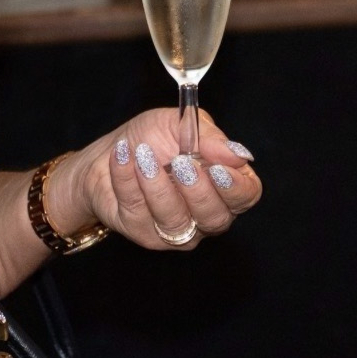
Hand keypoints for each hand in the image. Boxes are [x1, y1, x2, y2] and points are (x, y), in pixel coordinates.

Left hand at [47, 108, 261, 251]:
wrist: (110, 152)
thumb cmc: (152, 138)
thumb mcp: (181, 124)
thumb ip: (210, 137)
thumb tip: (238, 154)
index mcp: (224, 185)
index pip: (246, 195)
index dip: (235, 186)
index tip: (217, 168)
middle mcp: (205, 214)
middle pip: (215, 218)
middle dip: (198, 191)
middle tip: (181, 163)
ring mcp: (175, 229)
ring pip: (174, 220)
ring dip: (157, 185)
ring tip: (143, 156)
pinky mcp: (143, 233)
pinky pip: (138, 212)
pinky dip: (127, 179)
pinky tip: (122, 156)